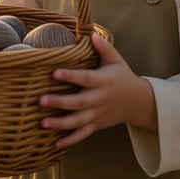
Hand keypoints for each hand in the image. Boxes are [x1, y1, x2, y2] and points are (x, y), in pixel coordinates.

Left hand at [39, 33, 156, 147]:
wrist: (139, 102)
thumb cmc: (123, 77)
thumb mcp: (116, 60)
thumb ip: (104, 48)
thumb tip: (91, 34)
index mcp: (104, 81)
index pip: (85, 78)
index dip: (71, 76)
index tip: (54, 72)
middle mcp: (100, 99)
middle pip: (79, 102)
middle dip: (59, 102)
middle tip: (40, 101)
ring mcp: (98, 114)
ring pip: (78, 121)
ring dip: (60, 124)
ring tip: (42, 123)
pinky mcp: (97, 125)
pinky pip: (83, 134)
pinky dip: (70, 140)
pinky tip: (54, 143)